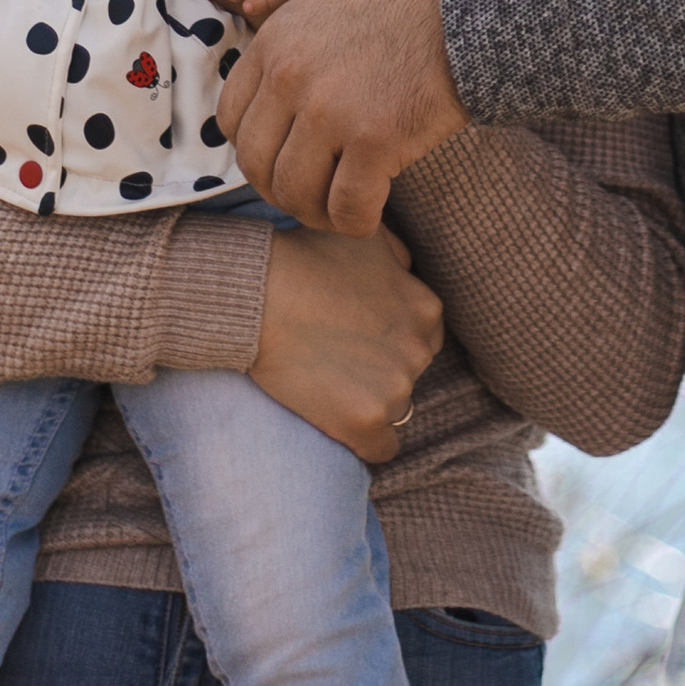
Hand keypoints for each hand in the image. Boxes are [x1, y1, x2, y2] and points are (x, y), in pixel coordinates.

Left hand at [220, 0, 464, 235]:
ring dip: (318, 212)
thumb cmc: (410, 3)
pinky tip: (373, 212)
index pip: (231, 120)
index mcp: (274, 40)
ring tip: (344, 208)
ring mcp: (330, 108)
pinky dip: (357, 220)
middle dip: (282, 191)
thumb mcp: (327, 10)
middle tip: (314, 197)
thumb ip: (295, 56)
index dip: (256, 152)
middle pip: (256, 163)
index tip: (285, 162)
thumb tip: (279, 120)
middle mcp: (290, 75)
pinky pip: (347, 207)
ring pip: (296, 193)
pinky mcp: (375, 138)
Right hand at [248, 225, 444, 462]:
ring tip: (328, 384)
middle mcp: (419, 350)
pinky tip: (338, 424)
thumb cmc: (304, 256)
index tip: (355, 339)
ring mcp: (395, 388)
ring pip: (394, 410)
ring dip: (368, 402)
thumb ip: (399, 256)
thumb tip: (407, 271)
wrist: (259, 292)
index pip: (421, 339)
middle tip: (336, 358)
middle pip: (408, 374)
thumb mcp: (367, 236)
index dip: (387, 340)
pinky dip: (364, 442)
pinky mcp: (365, 420)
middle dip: (379, 370)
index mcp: (425, 308)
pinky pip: (381, 449)